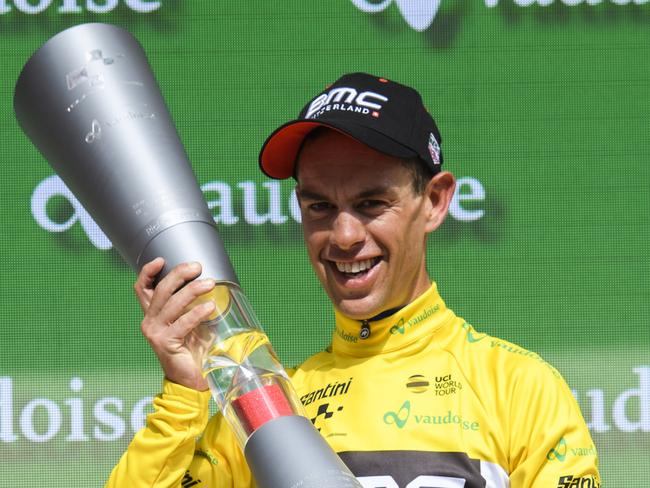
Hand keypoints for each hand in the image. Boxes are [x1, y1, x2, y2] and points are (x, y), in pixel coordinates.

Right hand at [134, 258, 215, 390]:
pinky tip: (210, 306)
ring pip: (171, 303)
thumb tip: (209, 283)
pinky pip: (182, 323)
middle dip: (178, 274)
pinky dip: (197, 312)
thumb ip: (193, 306)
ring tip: (210, 284)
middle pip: (160, 290)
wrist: (191, 381)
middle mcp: (150, 322)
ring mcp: (156, 333)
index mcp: (154, 315)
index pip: (142, 289)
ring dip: (192, 290)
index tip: (162, 259)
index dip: (148, 271)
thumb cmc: (194, 350)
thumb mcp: (192, 322)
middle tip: (197, 267)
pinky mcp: (166, 344)